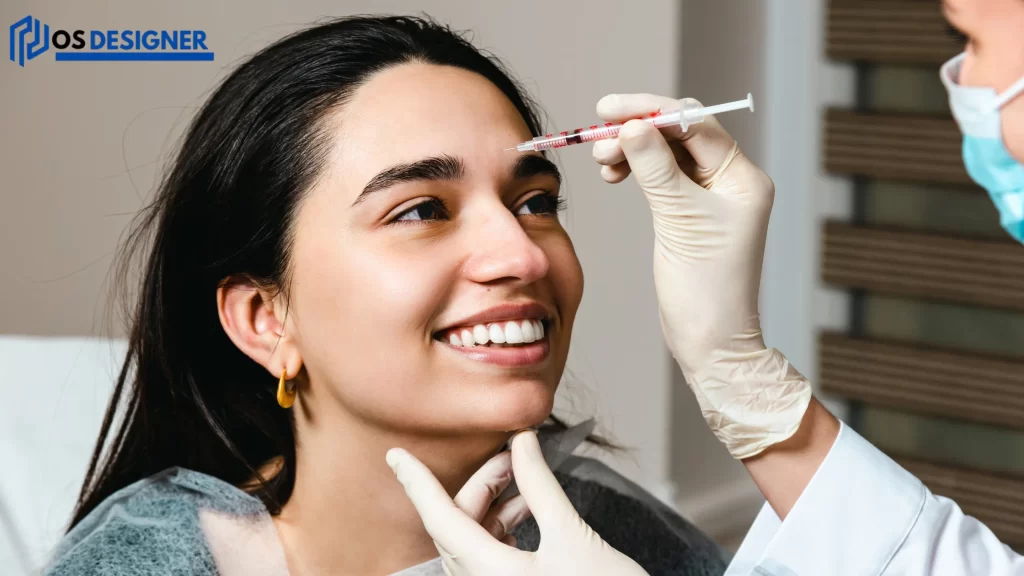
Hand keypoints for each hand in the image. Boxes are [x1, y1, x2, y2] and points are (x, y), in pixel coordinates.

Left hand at [386, 430, 647, 575]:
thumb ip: (540, 486)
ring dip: (494, 508)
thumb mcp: (573, 536)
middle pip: (458, 527)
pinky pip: (488, 560)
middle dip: (482, 486)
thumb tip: (523, 442)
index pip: (440, 519)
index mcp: (490, 574)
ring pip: (473, 543)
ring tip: (526, 482)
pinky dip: (502, 531)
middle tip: (515, 457)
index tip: (396, 455)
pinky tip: (528, 511)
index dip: (417, 483)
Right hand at [593, 94, 810, 458]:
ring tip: (601, 161)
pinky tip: (613, 173)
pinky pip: (660, 176)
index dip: (650, 111)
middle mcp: (730, 181)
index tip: (608, 109)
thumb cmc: (705, 288)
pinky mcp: (689, 213)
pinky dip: (635, 169)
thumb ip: (656, 169)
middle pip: (678, 134)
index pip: (694, 124)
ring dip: (631, 149)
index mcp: (742, 177)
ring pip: (665, 154)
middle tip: (596, 138)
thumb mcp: (679, 221)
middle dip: (636, 130)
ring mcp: (710, 197)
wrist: (710, 341)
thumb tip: (632, 126)